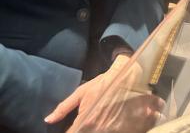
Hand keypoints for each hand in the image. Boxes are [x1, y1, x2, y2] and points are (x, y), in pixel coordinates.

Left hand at [45, 55, 164, 132]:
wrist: (126, 77)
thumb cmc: (102, 84)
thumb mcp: (81, 92)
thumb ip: (64, 107)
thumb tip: (48, 120)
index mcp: (85, 120)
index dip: (70, 131)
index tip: (71, 128)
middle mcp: (98, 127)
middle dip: (82, 129)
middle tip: (85, 123)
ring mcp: (111, 129)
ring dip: (94, 129)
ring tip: (96, 120)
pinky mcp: (123, 128)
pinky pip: (112, 132)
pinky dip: (107, 129)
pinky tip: (106, 123)